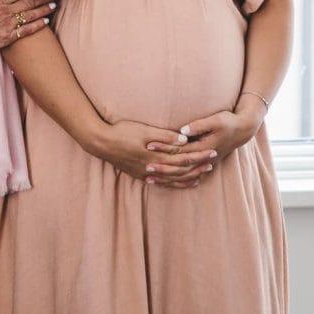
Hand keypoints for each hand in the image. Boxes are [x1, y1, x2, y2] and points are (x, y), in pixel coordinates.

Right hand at [84, 120, 212, 184]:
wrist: (100, 143)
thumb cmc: (122, 132)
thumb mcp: (144, 130)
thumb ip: (165, 136)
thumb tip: (184, 140)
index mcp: (156, 156)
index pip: (183, 158)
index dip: (198, 156)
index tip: (211, 151)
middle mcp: (153, 168)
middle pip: (181, 170)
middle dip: (198, 167)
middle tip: (212, 163)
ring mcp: (147, 174)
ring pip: (172, 179)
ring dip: (188, 177)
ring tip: (201, 175)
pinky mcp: (141, 175)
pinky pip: (162, 183)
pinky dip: (174, 184)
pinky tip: (180, 182)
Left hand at [148, 106, 264, 183]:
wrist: (243, 130)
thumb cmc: (228, 122)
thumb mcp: (215, 120)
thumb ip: (199, 126)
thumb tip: (182, 131)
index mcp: (204, 147)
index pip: (179, 149)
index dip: (163, 147)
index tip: (148, 144)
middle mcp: (203, 159)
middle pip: (178, 165)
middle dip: (161, 166)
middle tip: (144, 165)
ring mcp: (204, 164)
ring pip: (182, 174)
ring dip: (166, 177)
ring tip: (149, 178)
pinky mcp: (204, 164)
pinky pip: (188, 176)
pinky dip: (176, 180)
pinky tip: (165, 182)